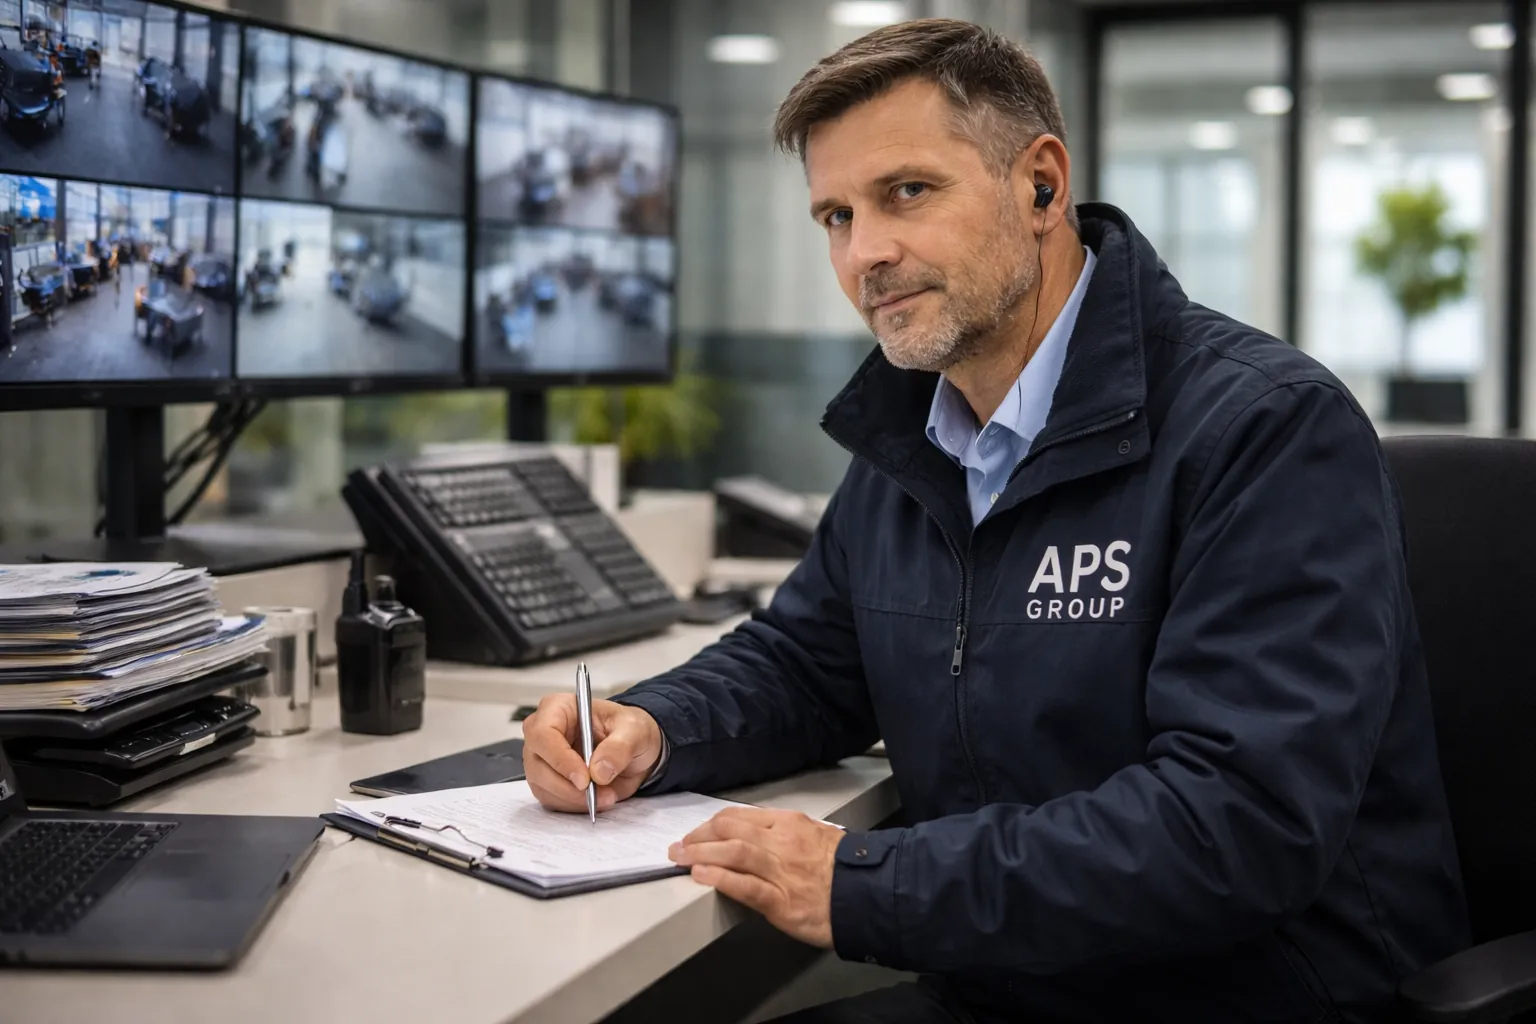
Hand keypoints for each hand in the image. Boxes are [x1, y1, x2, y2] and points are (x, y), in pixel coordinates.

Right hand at [521, 695, 661, 813]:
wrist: (634, 749)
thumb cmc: (628, 730)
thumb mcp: (635, 730)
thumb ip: (620, 747)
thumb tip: (599, 770)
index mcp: (558, 708)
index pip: (543, 734)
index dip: (560, 759)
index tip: (584, 779)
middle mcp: (543, 733)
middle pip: (538, 765)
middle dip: (568, 787)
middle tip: (597, 794)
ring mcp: (542, 759)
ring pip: (543, 787)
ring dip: (574, 799)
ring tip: (605, 796)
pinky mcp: (547, 782)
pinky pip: (552, 800)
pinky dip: (574, 805)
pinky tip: (596, 799)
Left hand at [669, 807, 841, 948]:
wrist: (870, 894)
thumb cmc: (845, 869)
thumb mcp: (815, 837)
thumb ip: (785, 836)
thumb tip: (755, 838)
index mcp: (788, 824)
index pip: (739, 816)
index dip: (710, 824)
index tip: (697, 833)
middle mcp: (781, 842)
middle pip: (729, 829)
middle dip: (697, 836)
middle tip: (678, 846)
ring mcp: (781, 871)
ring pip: (732, 852)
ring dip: (700, 853)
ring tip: (680, 858)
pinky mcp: (782, 901)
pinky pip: (745, 885)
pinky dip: (719, 878)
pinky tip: (701, 875)